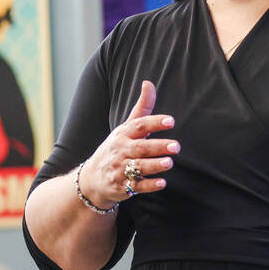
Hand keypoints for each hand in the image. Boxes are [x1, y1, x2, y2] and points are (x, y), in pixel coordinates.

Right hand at [80, 80, 178, 207]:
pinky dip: (149, 185)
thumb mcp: (125, 127)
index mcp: (123, 134)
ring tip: (170, 162)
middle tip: (176, 146)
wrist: (92, 178)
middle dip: (158, 146)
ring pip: (138, 167)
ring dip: (154, 165)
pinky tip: (162, 183)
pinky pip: (136, 187)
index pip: (139, 125)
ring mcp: (120, 169)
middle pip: (140, 147)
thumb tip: (148, 82)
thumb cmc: (116, 148)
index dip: (154, 122)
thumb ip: (142, 108)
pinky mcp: (123, 187)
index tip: (170, 121)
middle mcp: (121, 151)